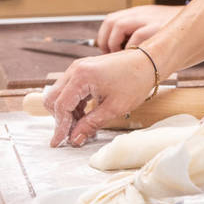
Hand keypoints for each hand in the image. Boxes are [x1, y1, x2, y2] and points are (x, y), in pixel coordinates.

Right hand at [42, 48, 157, 147]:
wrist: (149, 61)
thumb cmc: (135, 81)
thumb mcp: (114, 108)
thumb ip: (91, 124)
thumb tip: (75, 139)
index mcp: (81, 76)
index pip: (61, 105)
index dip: (60, 126)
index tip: (59, 142)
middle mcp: (76, 69)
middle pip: (54, 98)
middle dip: (60, 118)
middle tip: (70, 135)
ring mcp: (79, 68)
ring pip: (60, 94)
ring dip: (68, 112)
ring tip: (81, 128)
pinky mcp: (85, 70)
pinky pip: (70, 90)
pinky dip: (74, 104)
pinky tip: (85, 117)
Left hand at [95, 3, 180, 52]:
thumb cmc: (181, 35)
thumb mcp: (159, 28)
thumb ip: (141, 36)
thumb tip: (122, 55)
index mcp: (141, 13)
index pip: (111, 20)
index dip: (104, 38)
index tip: (108, 53)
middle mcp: (143, 14)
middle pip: (112, 21)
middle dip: (106, 42)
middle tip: (111, 58)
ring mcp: (151, 19)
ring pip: (119, 25)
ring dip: (115, 44)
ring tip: (122, 59)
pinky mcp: (160, 28)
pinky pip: (136, 38)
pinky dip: (132, 50)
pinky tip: (138, 60)